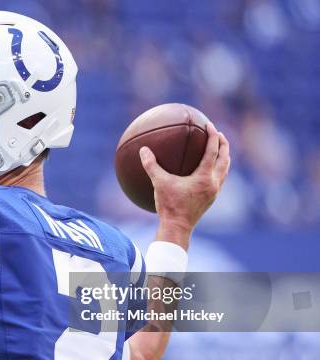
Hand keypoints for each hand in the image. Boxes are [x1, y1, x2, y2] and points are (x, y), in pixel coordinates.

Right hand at [139, 122, 229, 242]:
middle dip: (224, 144)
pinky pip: (219, 179)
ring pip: (224, 170)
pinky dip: (217, 170)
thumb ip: (151, 165)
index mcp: (204, 177)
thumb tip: (143, 150)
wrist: (178, 227)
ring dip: (223, 157)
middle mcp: (213, 183)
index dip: (212, 136)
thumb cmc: (169, 206)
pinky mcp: (211, 199)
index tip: (209, 124)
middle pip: (225, 159)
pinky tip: (207, 170)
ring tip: (219, 149)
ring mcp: (214, 192)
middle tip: (218, 133)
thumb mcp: (159, 183)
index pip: (212, 151)